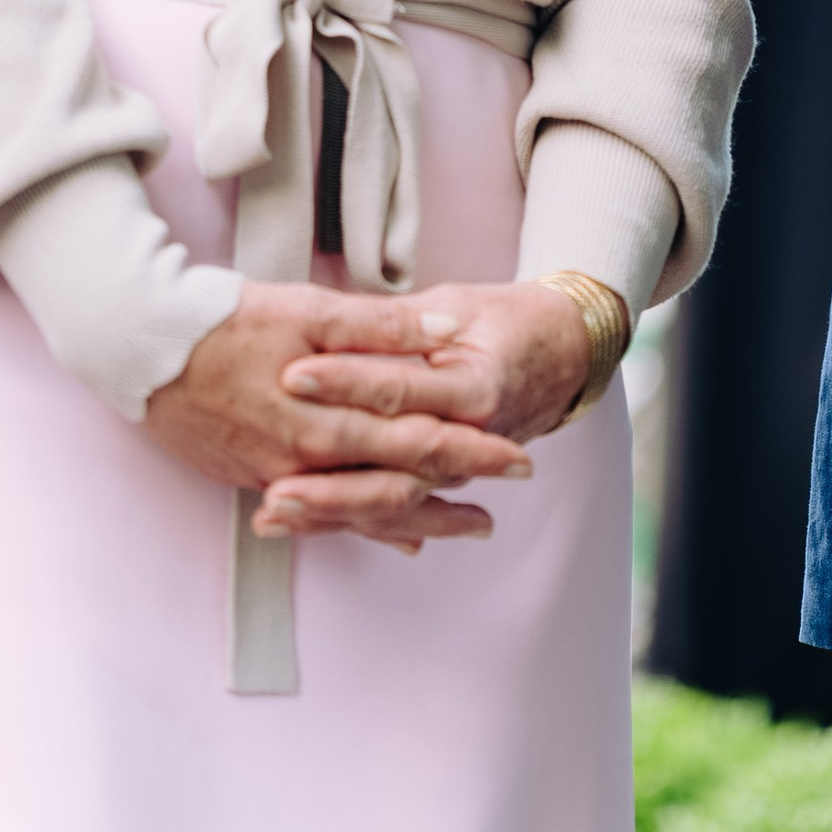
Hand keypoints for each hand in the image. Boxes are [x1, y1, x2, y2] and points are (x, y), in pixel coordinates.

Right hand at [140, 280, 539, 554]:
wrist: (142, 348)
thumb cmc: (229, 319)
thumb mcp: (310, 309)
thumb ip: (383, 328)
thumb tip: (449, 335)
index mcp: (330, 418)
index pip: (417, 440)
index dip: (471, 449)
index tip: (516, 456)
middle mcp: (309, 460)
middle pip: (398, 486)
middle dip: (457, 491)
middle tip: (507, 492)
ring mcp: (279, 475)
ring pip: (362, 509)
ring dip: (415, 518)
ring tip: (460, 529)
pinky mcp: (255, 477)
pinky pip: (323, 512)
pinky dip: (362, 522)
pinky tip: (388, 533)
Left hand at [254, 279, 601, 544]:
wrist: (561, 356)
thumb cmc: (502, 322)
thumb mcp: (458, 306)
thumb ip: (400, 323)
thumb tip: (341, 322)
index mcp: (473, 387)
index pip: (398, 388)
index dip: (345, 381)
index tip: (293, 374)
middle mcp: (465, 438)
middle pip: (390, 465)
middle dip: (330, 480)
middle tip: (272, 484)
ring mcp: (452, 468)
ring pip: (386, 501)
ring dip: (328, 511)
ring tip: (271, 513)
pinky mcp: (436, 481)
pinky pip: (388, 510)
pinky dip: (339, 520)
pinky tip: (290, 526)